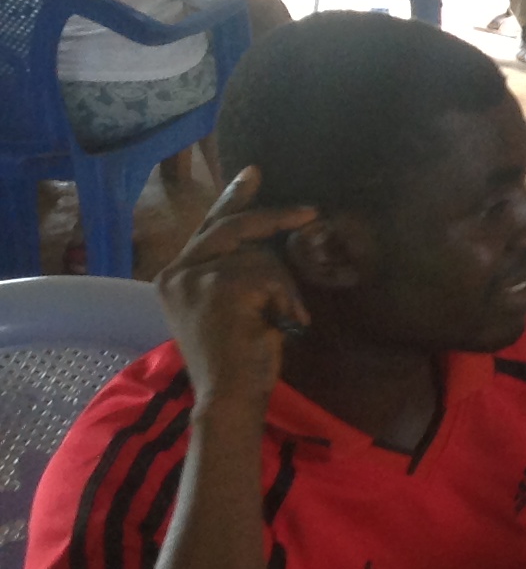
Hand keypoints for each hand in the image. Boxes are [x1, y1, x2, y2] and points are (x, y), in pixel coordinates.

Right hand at [156, 168, 316, 416]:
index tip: (253, 174)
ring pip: (260, 255)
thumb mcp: (229, 305)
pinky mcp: (220, 285)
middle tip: (309, 212)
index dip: (233, 199)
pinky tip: (278, 322)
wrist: (227, 395)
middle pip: (233, 227)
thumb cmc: (236, 357)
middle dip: (275, 218)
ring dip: (283, 286)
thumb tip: (266, 235)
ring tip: (278, 317)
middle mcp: (176, 272)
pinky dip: (286, 298)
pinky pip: (271, 274)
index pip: (209, 227)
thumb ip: (234, 269)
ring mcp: (195, 277)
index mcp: (174, 276)